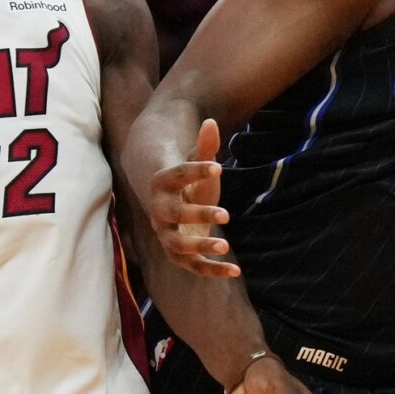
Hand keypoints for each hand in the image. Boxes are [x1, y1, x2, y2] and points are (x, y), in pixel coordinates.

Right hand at [149, 117, 237, 277]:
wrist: (169, 208)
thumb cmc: (188, 184)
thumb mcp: (198, 165)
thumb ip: (204, 147)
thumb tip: (211, 123)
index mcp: (161, 185)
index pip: (175, 176)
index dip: (194, 171)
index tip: (219, 167)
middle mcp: (159, 212)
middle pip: (173, 215)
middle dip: (198, 215)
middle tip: (226, 214)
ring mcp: (166, 236)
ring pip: (178, 246)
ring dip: (200, 248)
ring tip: (225, 246)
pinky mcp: (179, 256)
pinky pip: (193, 267)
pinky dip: (213, 270)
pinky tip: (235, 271)